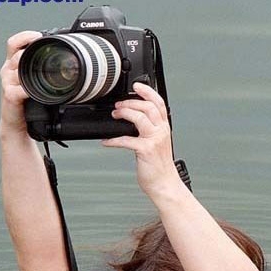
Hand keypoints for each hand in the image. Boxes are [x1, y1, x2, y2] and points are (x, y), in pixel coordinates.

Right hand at [0, 31, 41, 135]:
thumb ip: (38, 71)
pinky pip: (20, 88)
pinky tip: (37, 90)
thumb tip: (61, 63)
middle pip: (17, 53)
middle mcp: (8, 71)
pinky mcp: (10, 96)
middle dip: (31, 50)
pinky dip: (30, 89)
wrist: (16, 125)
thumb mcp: (32, 83)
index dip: (25, 36)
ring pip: (18, 68)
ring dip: (32, 68)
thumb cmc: (26, 104)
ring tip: (45, 72)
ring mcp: (7, 83)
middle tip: (47, 52)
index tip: (39, 36)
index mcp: (12, 65)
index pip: (14, 43)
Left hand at [102, 83, 181, 200]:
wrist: (164, 183)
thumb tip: (131, 121)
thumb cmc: (159, 166)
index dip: (148, 91)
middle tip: (118, 105)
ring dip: (124, 113)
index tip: (136, 85)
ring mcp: (154, 140)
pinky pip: (126, 140)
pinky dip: (113, 140)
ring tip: (115, 115)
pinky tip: (106, 141)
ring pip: (140, 117)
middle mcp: (161, 131)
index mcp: (164, 128)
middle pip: (148, 106)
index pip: (158, 103)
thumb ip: (148, 131)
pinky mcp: (145, 150)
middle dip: (131, 102)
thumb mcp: (157, 144)